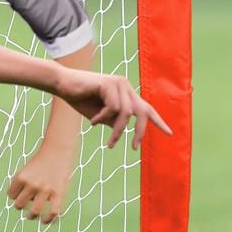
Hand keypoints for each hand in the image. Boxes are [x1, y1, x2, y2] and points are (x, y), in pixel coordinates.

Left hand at [6, 143, 74, 224]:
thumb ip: (21, 185)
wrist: (57, 151)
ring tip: (31, 216)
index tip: (19, 195)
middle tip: (24, 205)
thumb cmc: (40, 161)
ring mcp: (45, 190)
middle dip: (21, 206)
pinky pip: (52, 212)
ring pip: (34, 212)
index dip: (14, 196)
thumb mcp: (26, 170)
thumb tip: (18, 203)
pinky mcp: (59, 193)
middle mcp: (32, 184)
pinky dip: (48, 220)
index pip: (11, 195)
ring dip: (31, 216)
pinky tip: (45, 221)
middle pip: (20, 205)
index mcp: (21, 177)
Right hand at [53, 68, 169, 147]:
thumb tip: (125, 130)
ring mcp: (118, 83)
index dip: (157, 120)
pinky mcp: (109, 83)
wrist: (62, 84)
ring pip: (126, 113)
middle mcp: (125, 86)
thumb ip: (114, 120)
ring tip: (108, 142)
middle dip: (140, 131)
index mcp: (125, 92)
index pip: (146, 107)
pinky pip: (113, 108)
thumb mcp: (100, 115)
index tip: (169, 133)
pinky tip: (92, 121)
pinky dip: (102, 117)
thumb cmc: (79, 98)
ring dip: (117, 130)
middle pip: (142, 111)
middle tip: (134, 148)